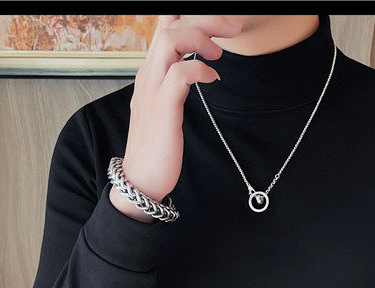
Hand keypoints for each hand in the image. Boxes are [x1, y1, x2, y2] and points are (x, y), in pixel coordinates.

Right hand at [110, 14, 242, 221]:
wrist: (141, 180)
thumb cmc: (157, 147)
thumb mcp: (164, 106)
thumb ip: (174, 83)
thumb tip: (194, 69)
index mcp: (150, 72)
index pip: (165, 27)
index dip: (193, 19)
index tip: (221, 28)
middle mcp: (148, 75)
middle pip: (170, 25)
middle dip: (205, 19)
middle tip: (233, 27)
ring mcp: (152, 90)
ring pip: (171, 39)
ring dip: (201, 37)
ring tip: (219, 53)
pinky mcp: (162, 108)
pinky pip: (180, 73)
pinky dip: (200, 69)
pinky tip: (213, 78)